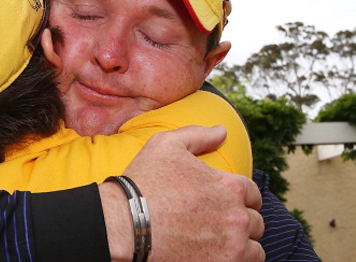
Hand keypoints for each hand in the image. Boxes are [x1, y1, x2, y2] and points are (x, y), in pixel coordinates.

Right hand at [99, 125, 264, 261]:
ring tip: (221, 243)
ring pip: (254, 248)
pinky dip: (235, 261)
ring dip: (242, 244)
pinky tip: (218, 255)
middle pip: (255, 222)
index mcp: (229, 186)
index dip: (239, 196)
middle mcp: (236, 217)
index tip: (225, 202)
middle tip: (218, 223)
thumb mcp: (165, 145)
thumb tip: (222, 131)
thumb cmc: (144, 183)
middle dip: (240, 221)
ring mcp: (231, 246)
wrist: (124, 224)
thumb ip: (198, 135)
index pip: (252, 193)